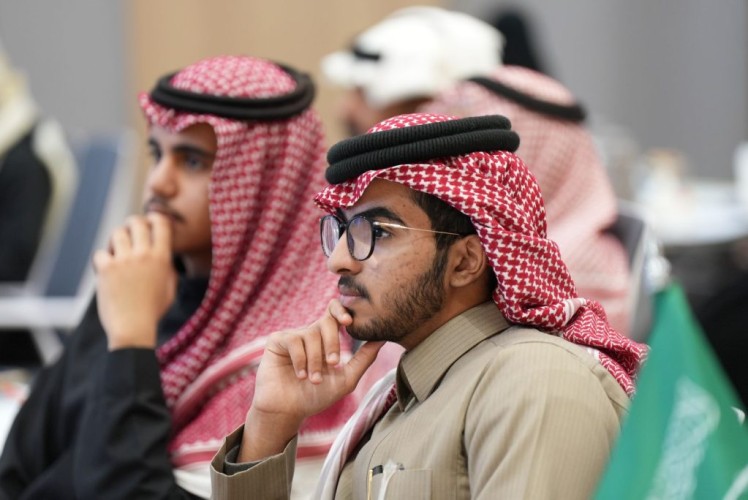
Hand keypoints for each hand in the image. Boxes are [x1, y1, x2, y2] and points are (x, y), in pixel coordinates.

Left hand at [93, 213, 176, 349]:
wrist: (133, 328)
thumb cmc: (153, 312)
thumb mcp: (170, 289)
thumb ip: (169, 270)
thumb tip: (165, 257)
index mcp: (162, 258)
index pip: (160, 224)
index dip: (155, 218)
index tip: (151, 222)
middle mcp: (143, 255)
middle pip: (136, 222)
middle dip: (133, 224)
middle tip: (130, 232)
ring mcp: (123, 261)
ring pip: (117, 233)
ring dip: (116, 239)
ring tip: (116, 250)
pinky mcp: (106, 270)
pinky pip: (100, 253)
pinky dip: (102, 260)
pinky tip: (106, 270)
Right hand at [239, 299, 383, 461]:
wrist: (288, 411)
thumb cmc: (316, 396)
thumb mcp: (346, 379)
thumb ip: (364, 359)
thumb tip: (382, 339)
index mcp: (327, 338)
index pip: (335, 312)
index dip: (342, 310)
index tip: (349, 322)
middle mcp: (310, 333)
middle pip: (327, 321)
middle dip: (333, 343)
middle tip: (333, 364)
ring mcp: (293, 336)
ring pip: (311, 334)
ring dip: (315, 360)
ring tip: (313, 379)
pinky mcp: (277, 341)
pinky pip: (293, 341)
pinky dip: (300, 360)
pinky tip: (300, 375)